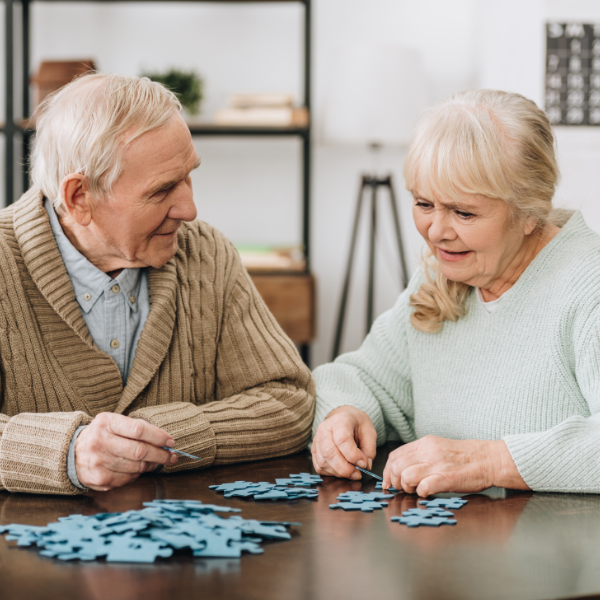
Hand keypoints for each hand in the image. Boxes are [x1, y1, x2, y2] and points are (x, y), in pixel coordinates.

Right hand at [75, 413, 177, 490]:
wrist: (71, 452)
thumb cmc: (101, 435)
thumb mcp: (114, 423)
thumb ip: (136, 429)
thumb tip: (164, 442)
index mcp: (106, 423)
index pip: (139, 430)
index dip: (158, 437)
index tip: (171, 441)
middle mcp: (100, 442)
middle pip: (140, 451)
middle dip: (161, 455)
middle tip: (172, 456)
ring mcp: (98, 462)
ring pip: (136, 466)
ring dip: (152, 465)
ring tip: (158, 461)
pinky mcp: (100, 479)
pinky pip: (128, 478)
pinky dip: (138, 474)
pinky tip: (139, 468)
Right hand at [312, 406, 376, 479]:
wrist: (344, 418)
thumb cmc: (357, 425)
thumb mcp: (370, 432)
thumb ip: (369, 449)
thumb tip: (365, 466)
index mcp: (340, 420)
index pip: (342, 440)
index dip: (353, 455)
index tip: (363, 464)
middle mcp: (324, 429)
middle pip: (329, 452)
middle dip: (345, 468)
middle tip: (357, 474)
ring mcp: (317, 439)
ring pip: (323, 462)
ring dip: (338, 472)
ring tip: (351, 472)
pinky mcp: (314, 450)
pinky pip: (319, 467)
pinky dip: (331, 473)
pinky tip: (341, 470)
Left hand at [382, 436, 528, 495]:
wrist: (489, 459)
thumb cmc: (464, 457)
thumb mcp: (438, 448)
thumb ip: (421, 455)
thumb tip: (402, 468)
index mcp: (425, 443)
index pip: (395, 455)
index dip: (387, 470)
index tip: (388, 481)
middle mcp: (428, 451)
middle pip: (397, 466)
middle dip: (394, 481)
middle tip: (401, 489)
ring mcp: (437, 464)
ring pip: (406, 476)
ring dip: (406, 487)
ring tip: (415, 490)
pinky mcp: (447, 478)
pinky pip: (424, 486)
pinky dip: (421, 492)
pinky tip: (427, 493)